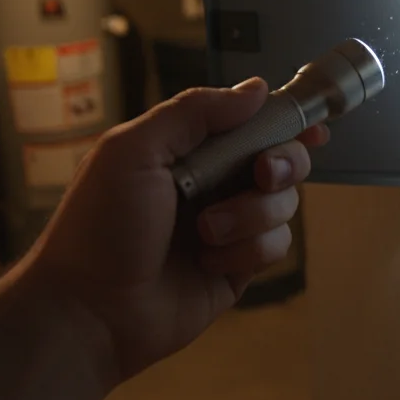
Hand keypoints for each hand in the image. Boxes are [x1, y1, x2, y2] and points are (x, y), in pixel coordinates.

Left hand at [26, 78, 327, 381]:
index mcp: (187, 148)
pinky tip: (209, 262)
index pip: (248, 122)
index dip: (284, 119)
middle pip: (281, 157)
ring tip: (206, 232)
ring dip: (252, 214)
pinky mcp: (238, 266)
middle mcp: (213, 182)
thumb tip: (256, 89)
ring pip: (283, 203)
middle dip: (282, 162)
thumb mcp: (134, 151)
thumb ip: (194, 113)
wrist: (89, 310)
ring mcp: (229, 225)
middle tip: (262, 174)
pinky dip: (248, 250)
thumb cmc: (100, 225)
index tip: (310, 124)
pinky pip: (275, 245)